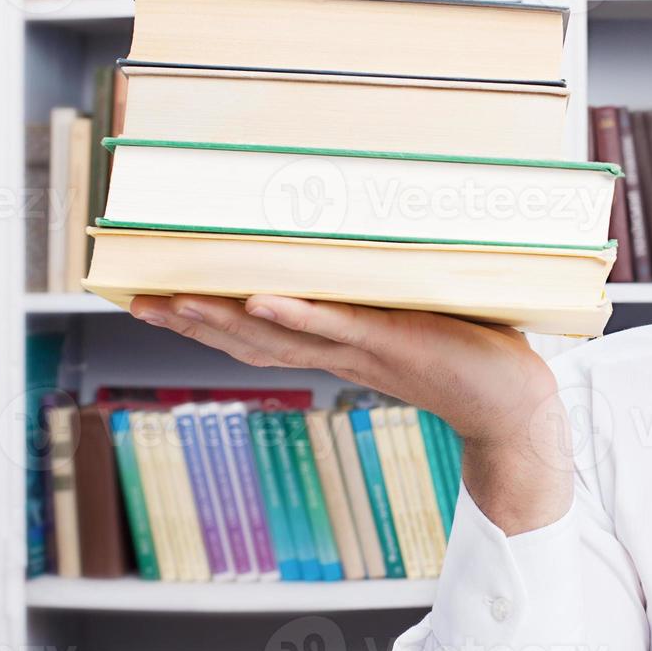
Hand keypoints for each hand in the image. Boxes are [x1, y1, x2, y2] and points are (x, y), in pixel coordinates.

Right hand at [130, 293, 571, 534]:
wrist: (517, 404)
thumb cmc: (473, 354)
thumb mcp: (416, 315)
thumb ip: (385, 291)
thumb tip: (365, 246)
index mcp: (341, 346)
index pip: (261, 335)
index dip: (207, 320)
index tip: (156, 299)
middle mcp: (341, 351)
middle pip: (250, 338)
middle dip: (191, 321)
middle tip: (134, 299)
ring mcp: (365, 348)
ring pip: (280, 334)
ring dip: (225, 318)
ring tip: (173, 299)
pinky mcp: (397, 340)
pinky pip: (339, 328)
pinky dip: (299, 314)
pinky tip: (260, 298)